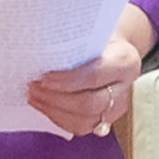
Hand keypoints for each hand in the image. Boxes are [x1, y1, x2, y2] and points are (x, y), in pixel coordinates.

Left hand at [26, 35, 141, 137]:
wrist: (112, 47)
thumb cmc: (95, 36)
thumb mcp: (88, 31)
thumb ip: (71, 41)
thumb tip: (38, 48)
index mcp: (125, 60)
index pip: (95, 75)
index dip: (68, 80)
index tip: (44, 78)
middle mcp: (125, 86)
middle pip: (90, 103)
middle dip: (56, 99)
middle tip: (33, 87)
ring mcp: (117, 107)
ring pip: (85, 120)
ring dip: (54, 110)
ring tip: (33, 96)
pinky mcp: (106, 119)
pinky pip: (80, 127)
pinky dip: (58, 118)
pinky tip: (43, 105)